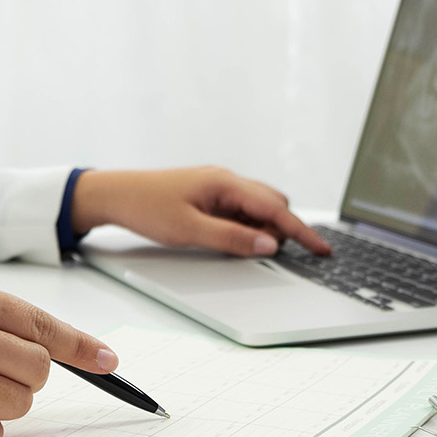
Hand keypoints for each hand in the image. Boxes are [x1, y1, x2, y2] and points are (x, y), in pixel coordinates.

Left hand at [70, 166, 331, 256]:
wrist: (114, 194)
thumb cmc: (146, 207)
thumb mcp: (189, 230)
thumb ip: (232, 238)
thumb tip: (269, 245)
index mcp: (226, 183)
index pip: (276, 208)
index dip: (302, 231)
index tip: (322, 248)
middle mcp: (227, 181)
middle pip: (273, 204)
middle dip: (281, 230)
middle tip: (271, 255)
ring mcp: (219, 187)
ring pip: (258, 208)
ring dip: (261, 230)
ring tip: (243, 250)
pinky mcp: (210, 196)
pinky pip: (240, 211)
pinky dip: (245, 228)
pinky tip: (232, 241)